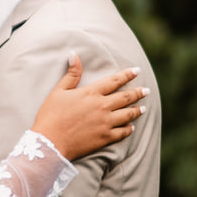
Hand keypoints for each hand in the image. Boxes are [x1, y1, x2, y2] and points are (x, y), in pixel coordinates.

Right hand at [31, 55, 148, 159]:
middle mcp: (102, 106)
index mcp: (91, 93)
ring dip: (137, 110)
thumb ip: (71, 74)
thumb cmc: (50, 116)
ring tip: (143, 108)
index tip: (137, 71)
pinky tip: (131, 127)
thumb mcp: (58, 91)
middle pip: (126, 97)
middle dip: (138, 93)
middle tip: (146, 90)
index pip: (114, 81)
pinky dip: (128, 129)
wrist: (50, 142)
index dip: (127, 75)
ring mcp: (105, 123)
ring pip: (128, 114)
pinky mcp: (105, 138)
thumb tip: (74, 55)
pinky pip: (122, 132)